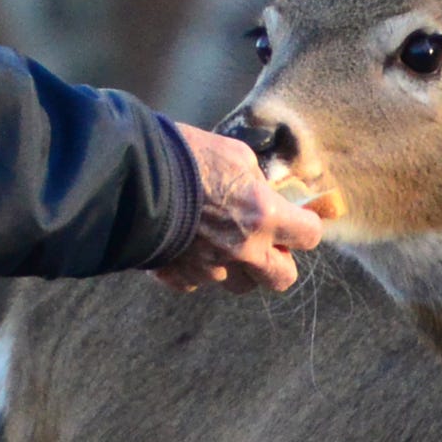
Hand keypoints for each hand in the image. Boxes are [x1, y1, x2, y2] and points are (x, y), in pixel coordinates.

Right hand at [156, 123, 326, 292]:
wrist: (132, 177)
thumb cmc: (187, 156)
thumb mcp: (235, 155)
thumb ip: (258, 180)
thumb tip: (267, 190)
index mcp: (264, 216)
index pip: (310, 235)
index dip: (306, 225)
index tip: (298, 217)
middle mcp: (244, 251)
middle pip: (282, 278)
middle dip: (280, 261)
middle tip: (266, 241)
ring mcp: (211, 270)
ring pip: (240, 286)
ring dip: (240, 269)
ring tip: (223, 243)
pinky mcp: (179, 277)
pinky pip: (199, 283)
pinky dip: (198, 269)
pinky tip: (188, 246)